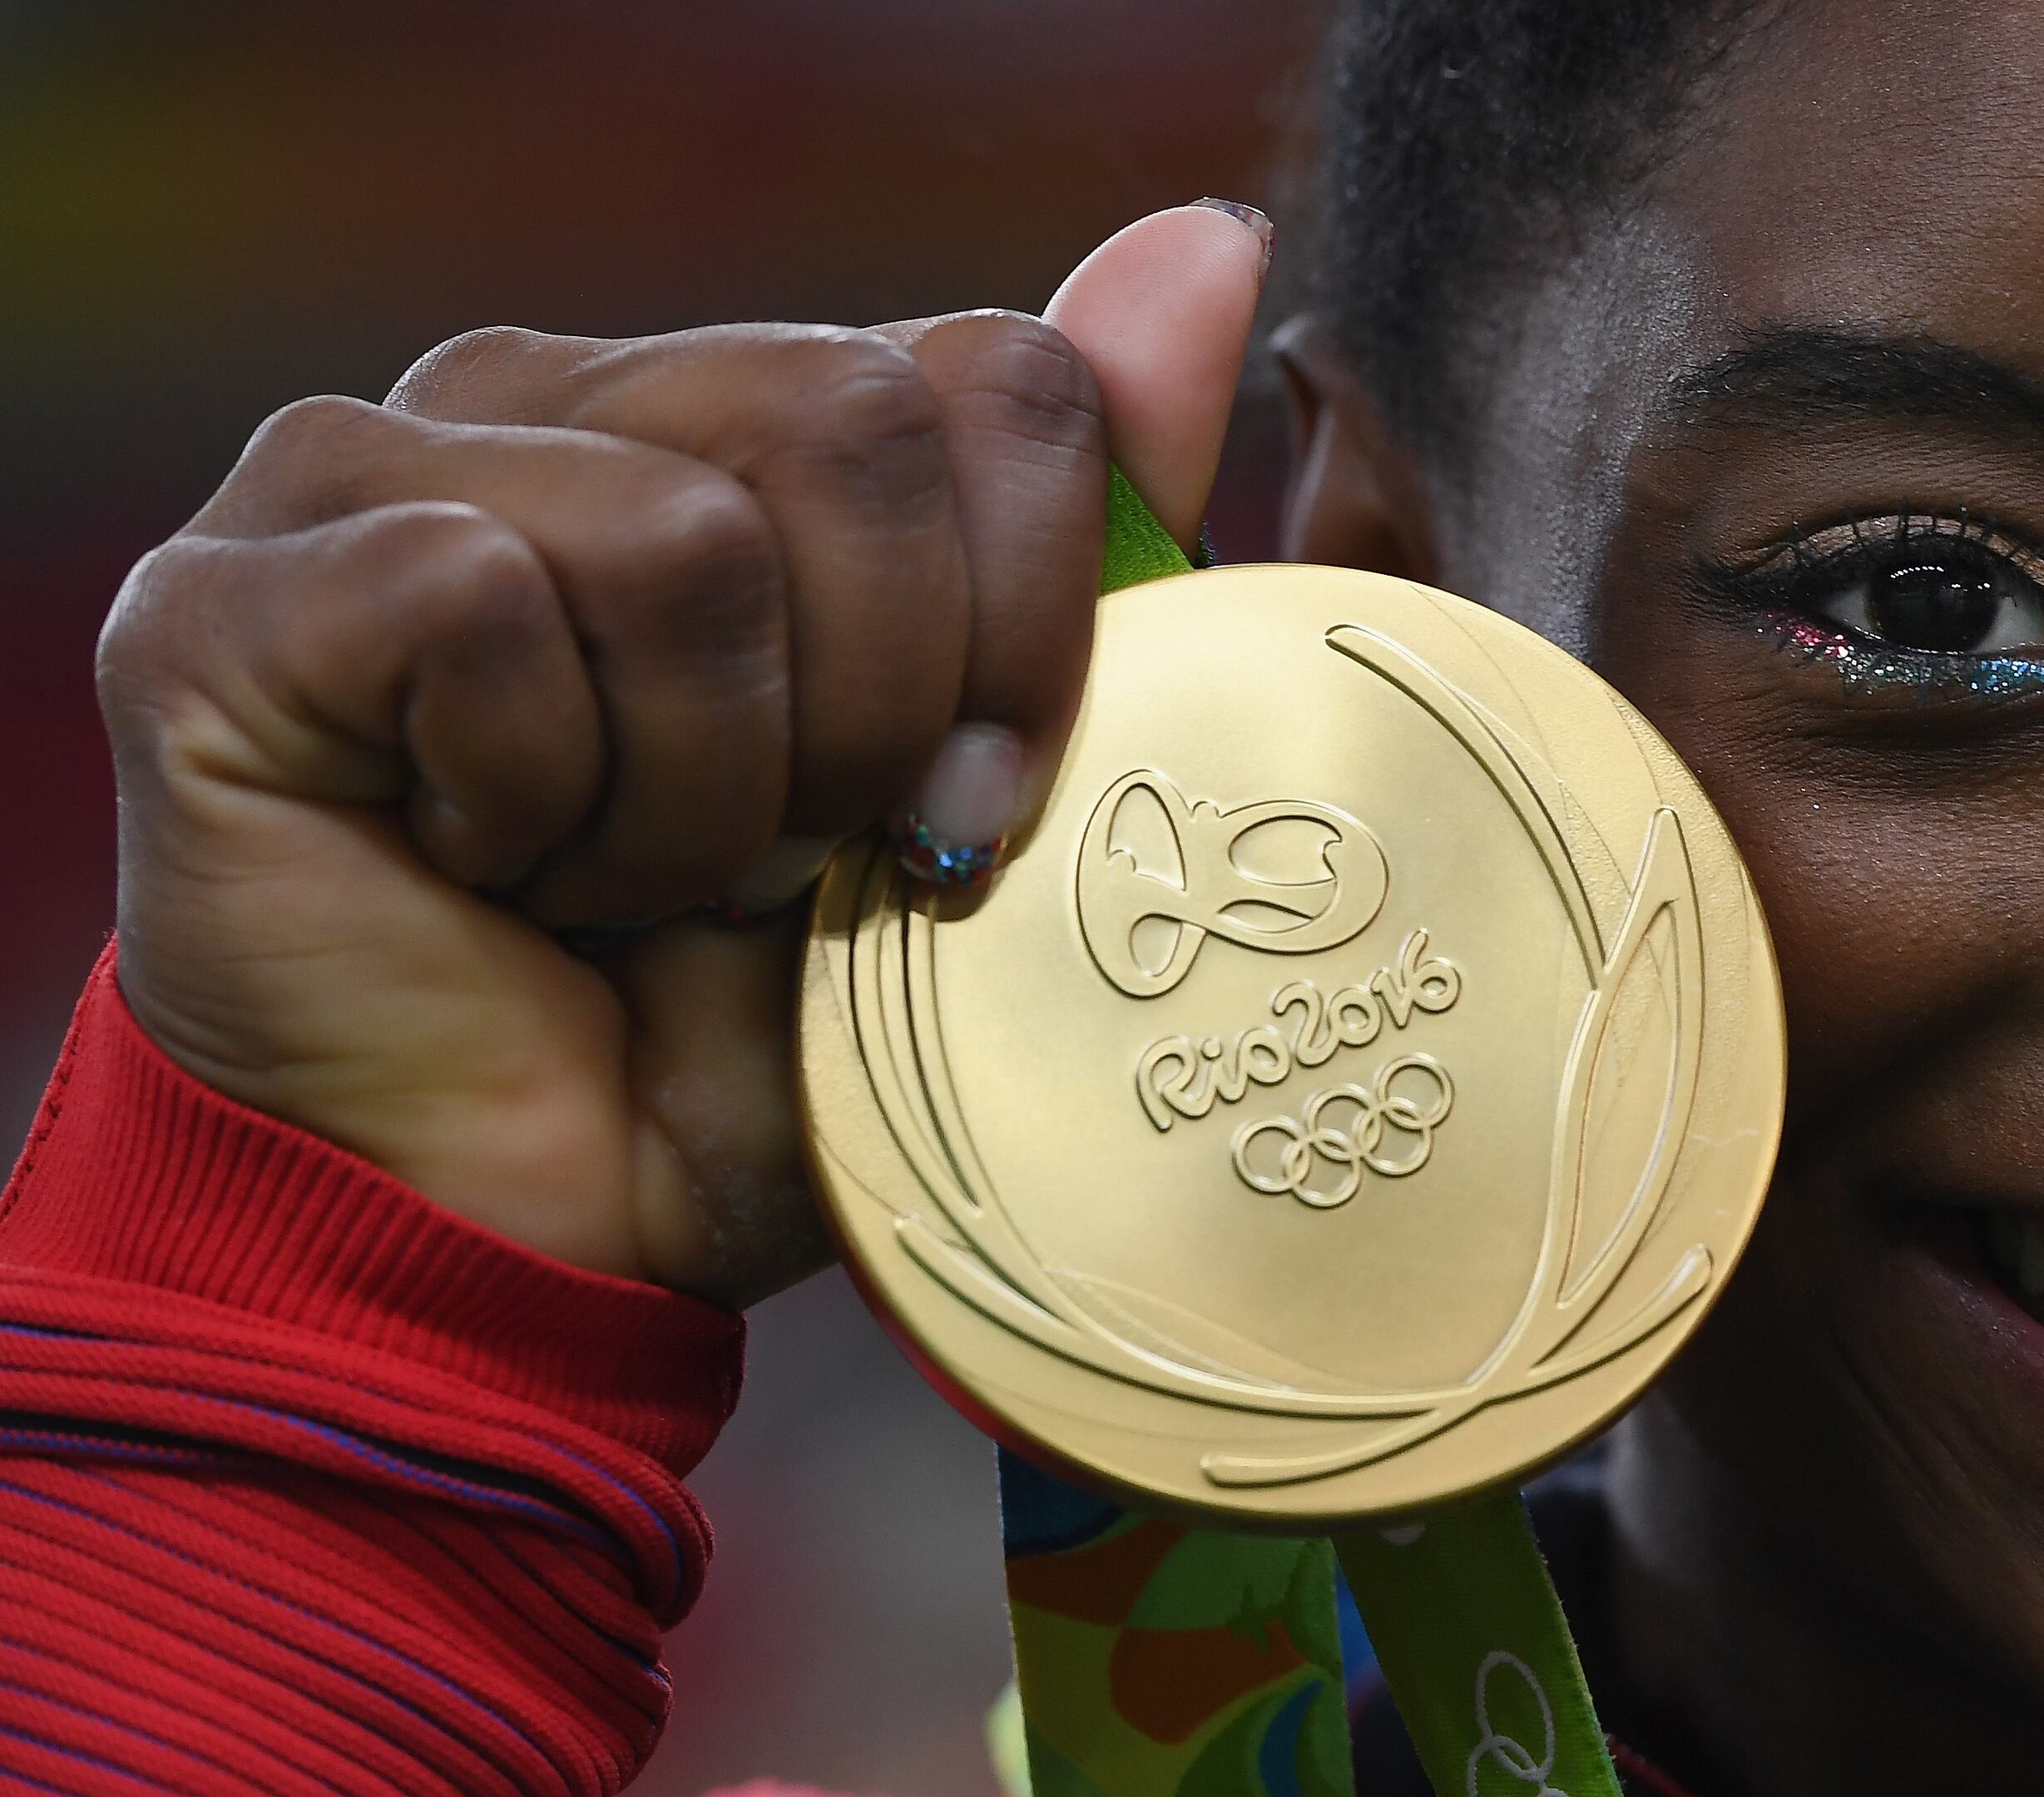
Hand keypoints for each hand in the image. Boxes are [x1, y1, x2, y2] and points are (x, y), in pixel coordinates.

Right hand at [94, 203, 1270, 1306]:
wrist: (531, 1238)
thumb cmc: (749, 1026)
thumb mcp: (978, 786)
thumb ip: (1090, 524)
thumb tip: (1212, 251)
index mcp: (743, 422)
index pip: (988, 372)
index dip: (1035, 615)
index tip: (969, 803)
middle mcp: (558, 398)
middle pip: (854, 419)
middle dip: (880, 710)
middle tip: (788, 858)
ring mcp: (372, 467)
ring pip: (683, 535)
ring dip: (702, 793)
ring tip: (625, 879)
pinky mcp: (239, 588)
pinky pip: (486, 605)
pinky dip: (540, 803)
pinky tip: (486, 868)